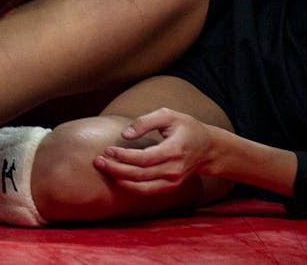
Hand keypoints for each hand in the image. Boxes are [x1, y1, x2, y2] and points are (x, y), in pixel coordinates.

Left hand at [92, 107, 216, 193]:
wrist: (208, 148)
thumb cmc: (186, 127)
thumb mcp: (168, 115)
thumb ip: (145, 121)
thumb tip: (125, 134)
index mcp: (175, 150)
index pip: (145, 158)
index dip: (124, 156)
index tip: (108, 149)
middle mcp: (174, 169)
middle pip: (140, 174)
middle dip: (116, 169)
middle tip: (97, 160)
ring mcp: (173, 180)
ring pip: (143, 186)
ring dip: (120, 180)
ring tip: (103, 168)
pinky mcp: (170, 186)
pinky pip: (148, 191)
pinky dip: (131, 188)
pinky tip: (117, 178)